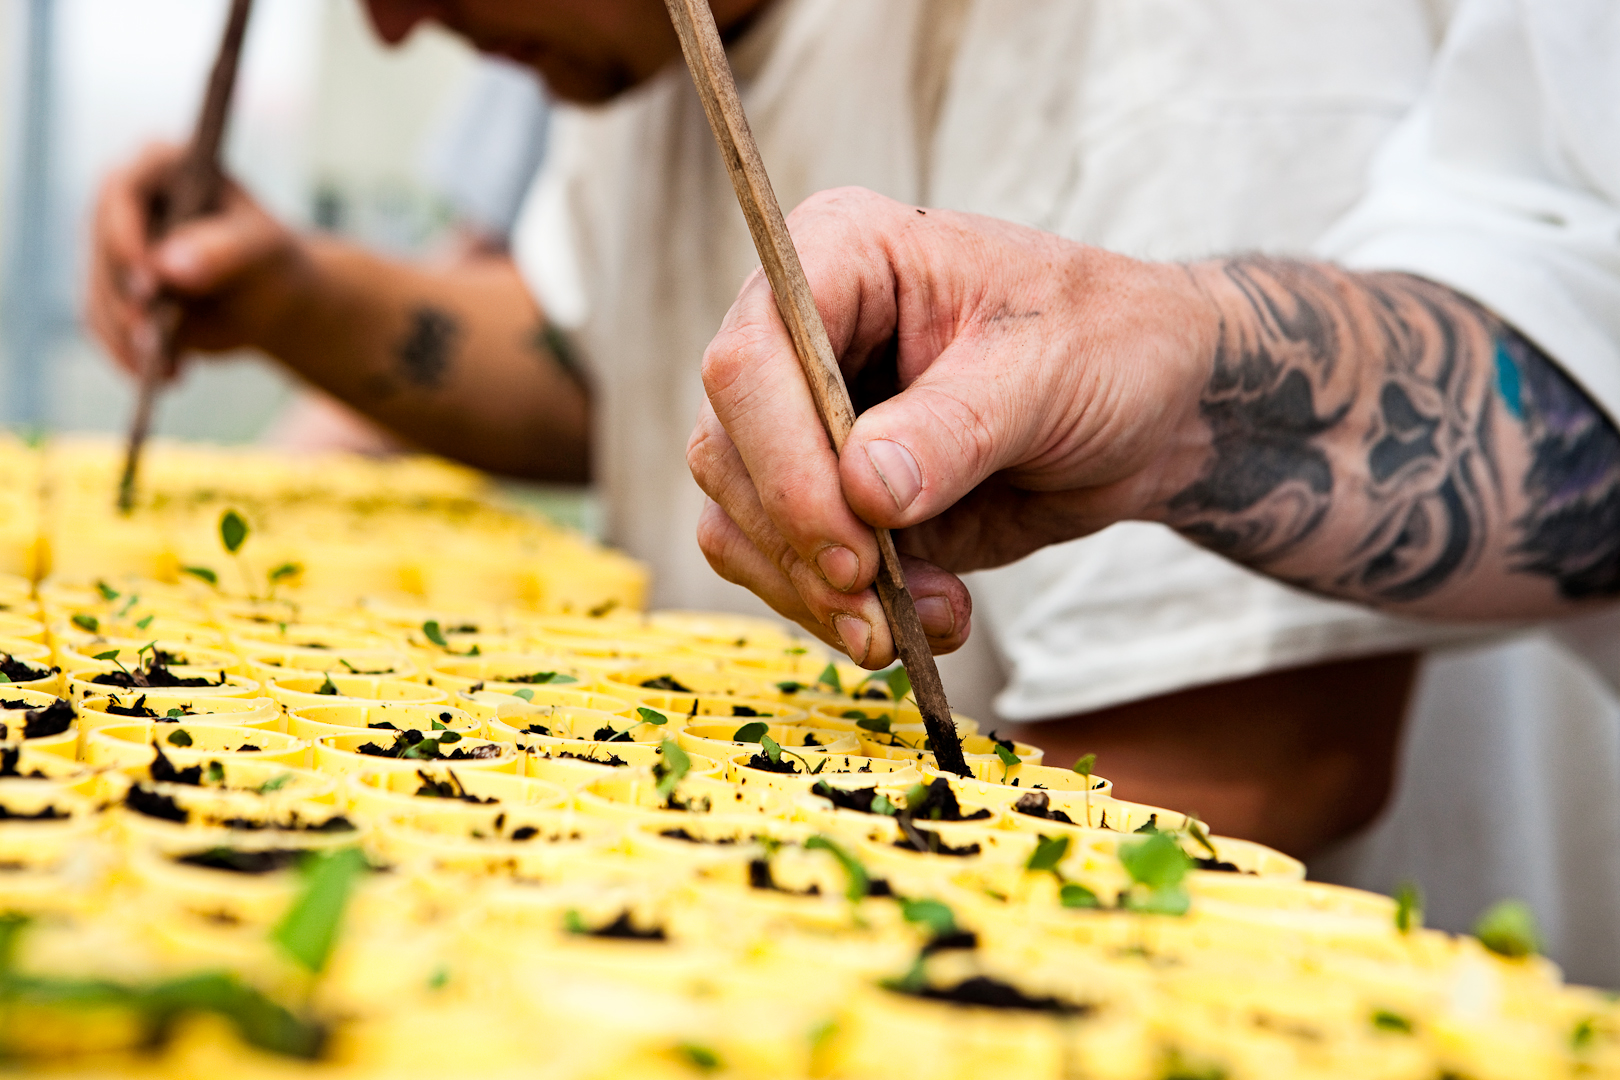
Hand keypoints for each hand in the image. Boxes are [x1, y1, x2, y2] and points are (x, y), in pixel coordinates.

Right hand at [86, 142, 308, 379]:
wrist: (268, 299)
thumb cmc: (271, 259)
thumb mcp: (263, 250)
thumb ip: (223, 250)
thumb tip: (168, 267)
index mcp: (162, 165)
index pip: (124, 189)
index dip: (126, 233)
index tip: (146, 278)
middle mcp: (123, 200)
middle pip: (101, 248)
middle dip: (125, 299)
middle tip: (153, 340)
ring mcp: (108, 247)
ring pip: (97, 292)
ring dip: (127, 337)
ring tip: (170, 369)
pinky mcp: (107, 290)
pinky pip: (101, 325)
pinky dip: (127, 354)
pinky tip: (168, 376)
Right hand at [688, 187, 1217, 667]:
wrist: (1151, 409)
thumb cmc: (1108, 344)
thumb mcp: (1048, 368)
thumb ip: (956, 426)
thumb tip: (866, 491)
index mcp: (840, 260)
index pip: (748, 359)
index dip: (782, 461)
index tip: (856, 547)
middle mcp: (799, 337)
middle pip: (727, 450)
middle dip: (800, 544)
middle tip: (877, 607)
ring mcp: (803, 423)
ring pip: (737, 519)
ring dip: (815, 592)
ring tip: (920, 620)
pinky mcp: (825, 497)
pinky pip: (781, 565)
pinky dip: (837, 610)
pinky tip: (926, 618)